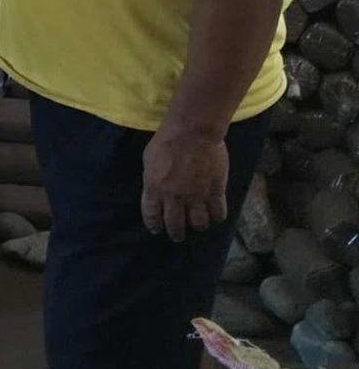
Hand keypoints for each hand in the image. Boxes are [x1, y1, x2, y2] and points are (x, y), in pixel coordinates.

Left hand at [142, 126, 230, 241]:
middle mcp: (174, 197)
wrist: (192, 132)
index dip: (155, 225)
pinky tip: (215, 216)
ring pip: (199, 223)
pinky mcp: (215, 191)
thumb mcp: (149, 160)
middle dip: (176, 233)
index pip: (152, 215)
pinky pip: (218, 213)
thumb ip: (153, 179)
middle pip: (175, 224)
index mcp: (154, 188)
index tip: (157, 230)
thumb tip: (156, 190)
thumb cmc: (167, 141)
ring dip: (198, 226)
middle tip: (178, 236)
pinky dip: (217, 217)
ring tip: (198, 225)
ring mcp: (196, 196)